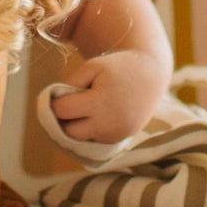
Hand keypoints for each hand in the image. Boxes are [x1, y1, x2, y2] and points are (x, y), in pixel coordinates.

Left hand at [50, 49, 168, 142]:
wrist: (151, 76)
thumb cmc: (116, 68)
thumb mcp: (92, 67)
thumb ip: (70, 84)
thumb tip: (55, 106)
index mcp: (99, 103)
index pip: (62, 110)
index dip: (56, 102)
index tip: (60, 94)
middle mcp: (108, 124)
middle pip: (68, 131)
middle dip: (64, 119)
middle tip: (68, 104)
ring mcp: (114, 135)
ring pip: (81, 139)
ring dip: (76, 126)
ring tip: (82, 108)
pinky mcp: (119, 139)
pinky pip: (94, 139)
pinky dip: (90, 129)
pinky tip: (95, 115)